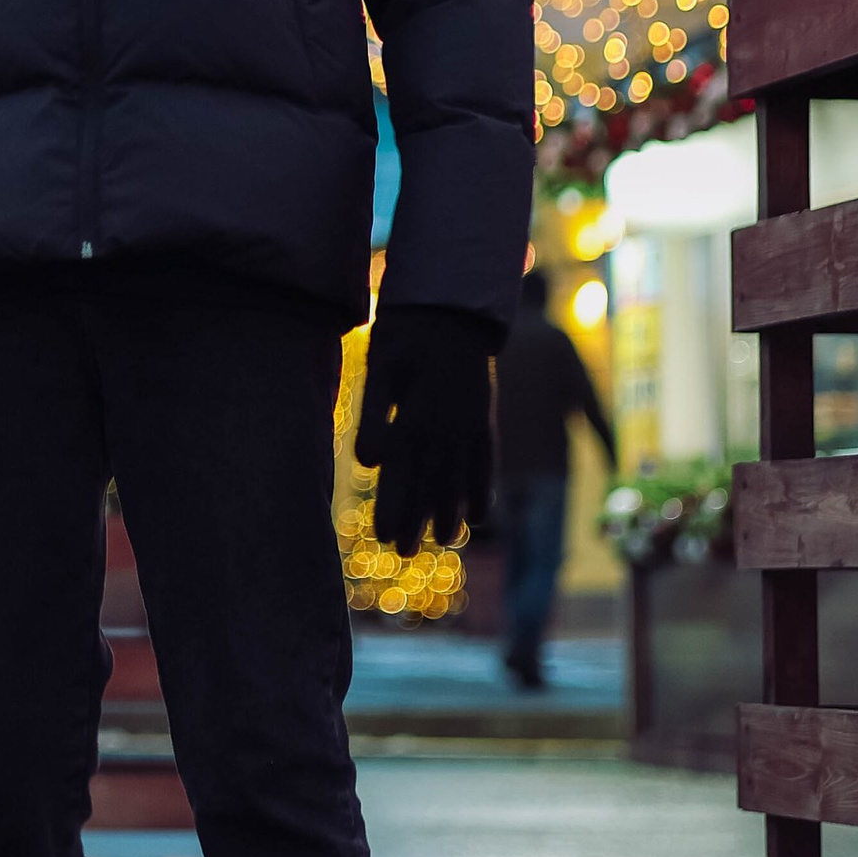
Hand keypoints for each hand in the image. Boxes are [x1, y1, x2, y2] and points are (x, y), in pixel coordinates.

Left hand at [354, 304, 498, 559]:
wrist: (455, 305)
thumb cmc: (408, 331)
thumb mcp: (382, 364)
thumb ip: (375, 413)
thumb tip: (369, 462)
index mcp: (417, 416)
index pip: (402, 472)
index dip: (393, 505)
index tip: (384, 537)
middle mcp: (448, 426)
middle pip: (431, 482)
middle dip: (418, 518)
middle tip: (406, 551)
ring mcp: (471, 423)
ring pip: (461, 476)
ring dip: (452, 510)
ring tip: (447, 540)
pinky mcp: (485, 416)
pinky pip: (488, 460)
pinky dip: (484, 487)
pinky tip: (482, 514)